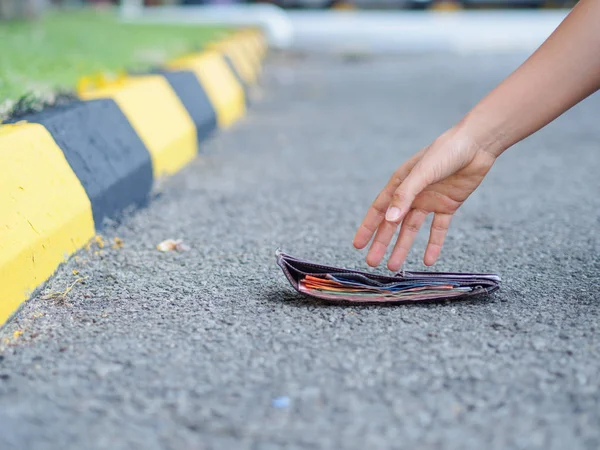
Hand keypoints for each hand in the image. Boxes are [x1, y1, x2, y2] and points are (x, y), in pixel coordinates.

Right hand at [353, 126, 496, 271]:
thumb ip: (405, 196)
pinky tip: (429, 260)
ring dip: (403, 247)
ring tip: (394, 267)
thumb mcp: (422, 172)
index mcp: (400, 183)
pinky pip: (438, 229)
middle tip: (373, 263)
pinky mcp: (447, 205)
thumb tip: (389, 220)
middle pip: (393, 224)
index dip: (368, 228)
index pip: (379, 210)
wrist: (477, 145)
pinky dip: (433, 244)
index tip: (358, 245)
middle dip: (382, 243)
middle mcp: (412, 194)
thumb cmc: (446, 151)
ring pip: (411, 229)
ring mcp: (429, 201)